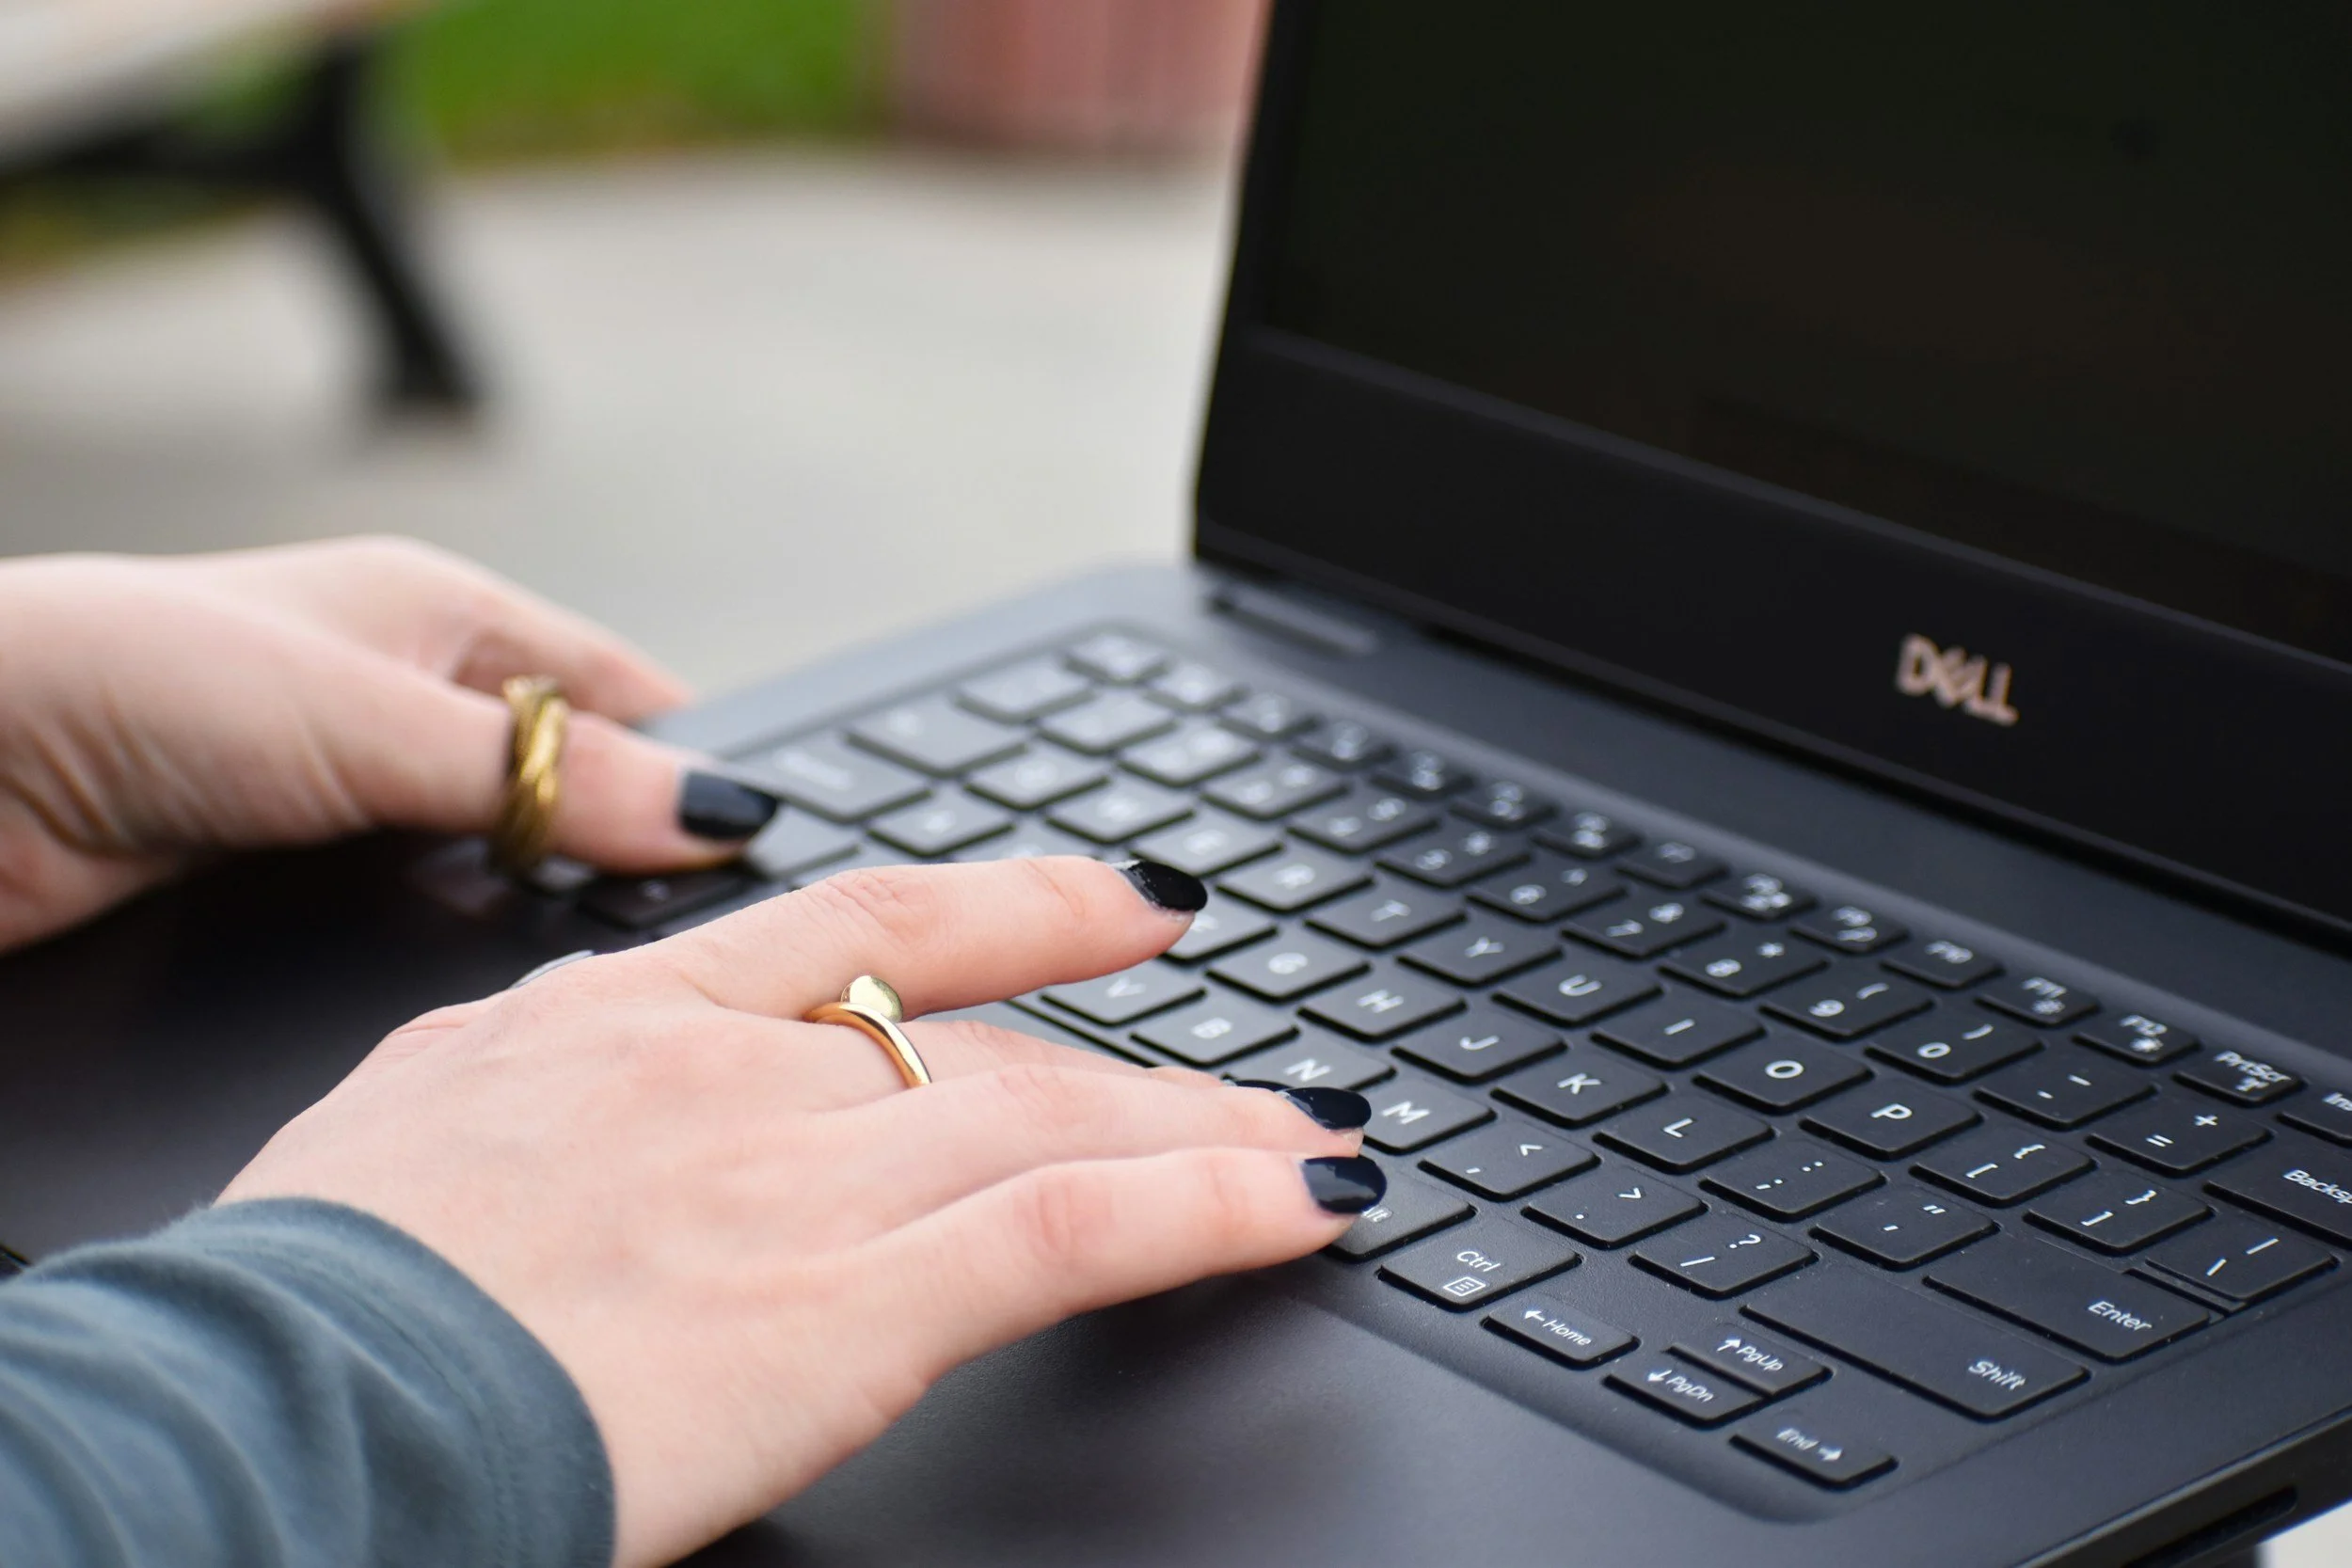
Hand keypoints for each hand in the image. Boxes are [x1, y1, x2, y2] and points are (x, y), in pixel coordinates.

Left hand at [0, 537, 768, 950]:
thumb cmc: (123, 676)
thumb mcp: (369, 721)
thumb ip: (548, 773)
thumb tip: (715, 811)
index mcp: (445, 617)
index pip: (629, 696)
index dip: (703, 771)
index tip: (770, 857)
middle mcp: (409, 704)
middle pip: (580, 792)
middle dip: (636, 858)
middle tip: (706, 950)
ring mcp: (352, 799)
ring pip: (506, 871)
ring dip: (547, 917)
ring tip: (618, 989)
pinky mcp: (296, 887)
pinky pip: (425, 926)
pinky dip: (467, 957)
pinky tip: (498, 1006)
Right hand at [220, 856, 1384, 1567]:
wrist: (271, 1400)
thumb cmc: (312, 1292)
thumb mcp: (409, 1132)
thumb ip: (531, 1092)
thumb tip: (561, 1094)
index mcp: (620, 1017)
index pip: (857, 927)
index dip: (1009, 904)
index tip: (1108, 901)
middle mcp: (735, 1070)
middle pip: (987, 1038)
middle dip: (1133, 1056)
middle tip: (1250, 1064)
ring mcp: (801, 1174)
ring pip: (1058, 1117)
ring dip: (1210, 1128)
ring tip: (1310, 1134)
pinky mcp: (851, 1300)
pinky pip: (1077, 1228)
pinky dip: (1210, 1206)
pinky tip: (1303, 1198)